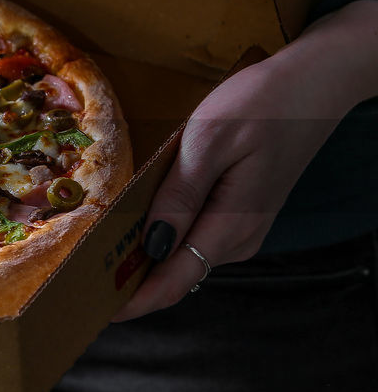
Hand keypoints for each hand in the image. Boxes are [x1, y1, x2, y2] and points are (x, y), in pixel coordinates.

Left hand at [115, 0, 377, 320]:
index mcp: (231, 226)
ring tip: (93, 256)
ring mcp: (240, 227)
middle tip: (77, 281)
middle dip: (128, 281)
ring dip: (142, 260)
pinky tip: (132, 226)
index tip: (91, 309)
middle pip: (175, 275)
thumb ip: (178, 197)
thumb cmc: (260, 104)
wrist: (315, 82)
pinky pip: (193, 237)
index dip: (132, 301)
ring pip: (182, 257)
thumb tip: (152, 245)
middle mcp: (237, 238)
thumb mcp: (207, 142)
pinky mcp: (238, 212)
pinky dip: (161, 238)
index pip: (175, 282)